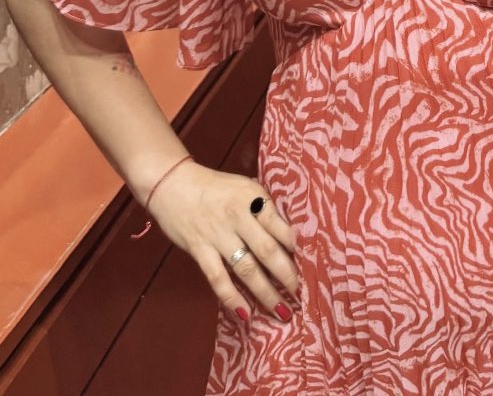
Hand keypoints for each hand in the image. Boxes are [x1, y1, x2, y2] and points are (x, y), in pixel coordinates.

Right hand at [146, 160, 298, 325]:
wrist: (174, 183)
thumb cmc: (217, 187)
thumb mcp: (246, 188)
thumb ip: (264, 209)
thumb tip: (290, 235)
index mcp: (254, 198)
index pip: (282, 226)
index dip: (299, 249)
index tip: (314, 265)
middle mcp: (238, 217)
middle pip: (268, 251)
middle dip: (287, 276)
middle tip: (302, 294)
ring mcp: (218, 235)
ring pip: (246, 269)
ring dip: (265, 293)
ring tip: (282, 311)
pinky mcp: (200, 249)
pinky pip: (218, 278)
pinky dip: (231, 297)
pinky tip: (245, 314)